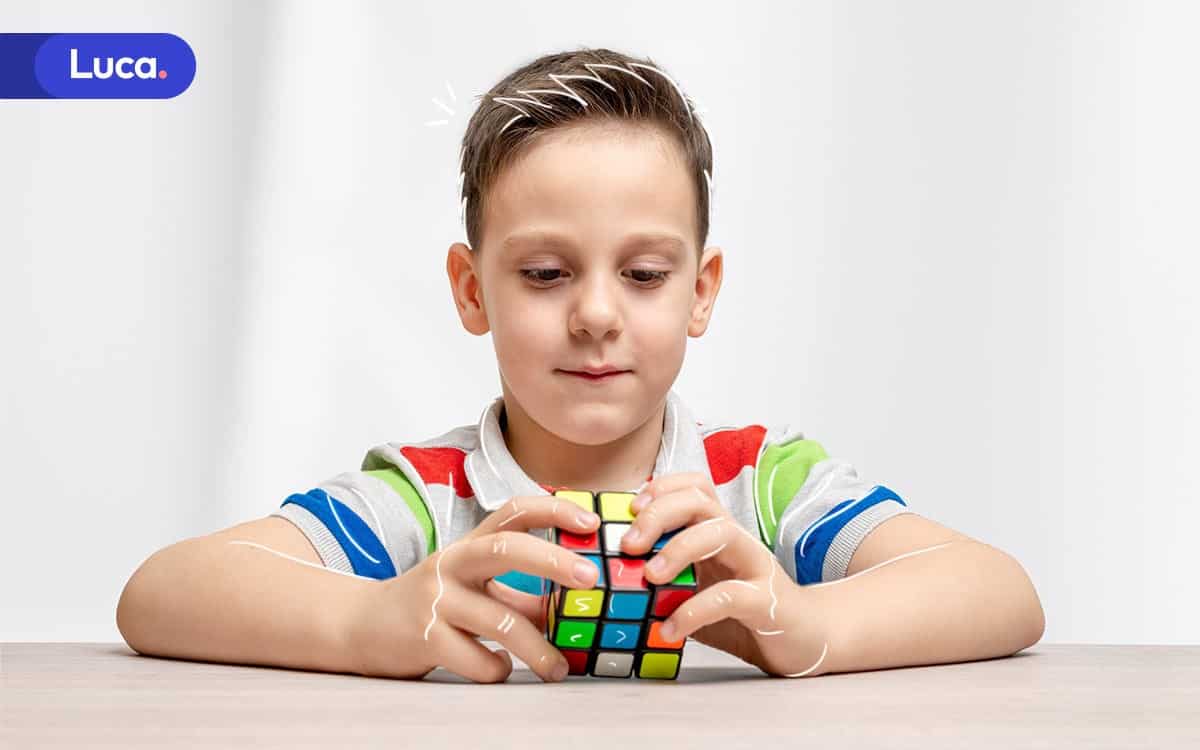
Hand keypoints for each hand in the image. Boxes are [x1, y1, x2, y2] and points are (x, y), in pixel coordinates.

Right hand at [344, 495, 601, 682]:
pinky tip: (498, 669)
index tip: (589, 521)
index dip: (553, 510)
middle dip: (553, 560)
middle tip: (590, 578)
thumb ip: (520, 596)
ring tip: (557, 669)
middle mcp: (452, 564)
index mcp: (469, 545)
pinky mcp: (425, 637)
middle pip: (506, 548)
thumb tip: (577, 609)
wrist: (360, 627)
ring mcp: (436, 599)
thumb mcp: (473, 589)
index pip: (512, 512)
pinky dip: (497, 669)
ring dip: (538, 649)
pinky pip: (478, 659)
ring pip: (500, 621)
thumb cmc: (431, 606)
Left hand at [622, 472, 834, 676]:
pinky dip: (694, 611)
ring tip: (650, 576)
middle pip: (701, 502)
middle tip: (628, 544)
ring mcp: (756, 567)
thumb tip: (614, 580)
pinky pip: (730, 595)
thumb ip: (666, 582)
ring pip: (720, 533)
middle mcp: (738, 540)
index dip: (662, 487)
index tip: (631, 507)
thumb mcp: (698, 591)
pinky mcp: (766, 602)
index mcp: (719, 533)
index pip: (696, 487)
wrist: (804, 642)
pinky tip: (670, 627)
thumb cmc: (744, 614)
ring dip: (678, 549)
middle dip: (659, 514)